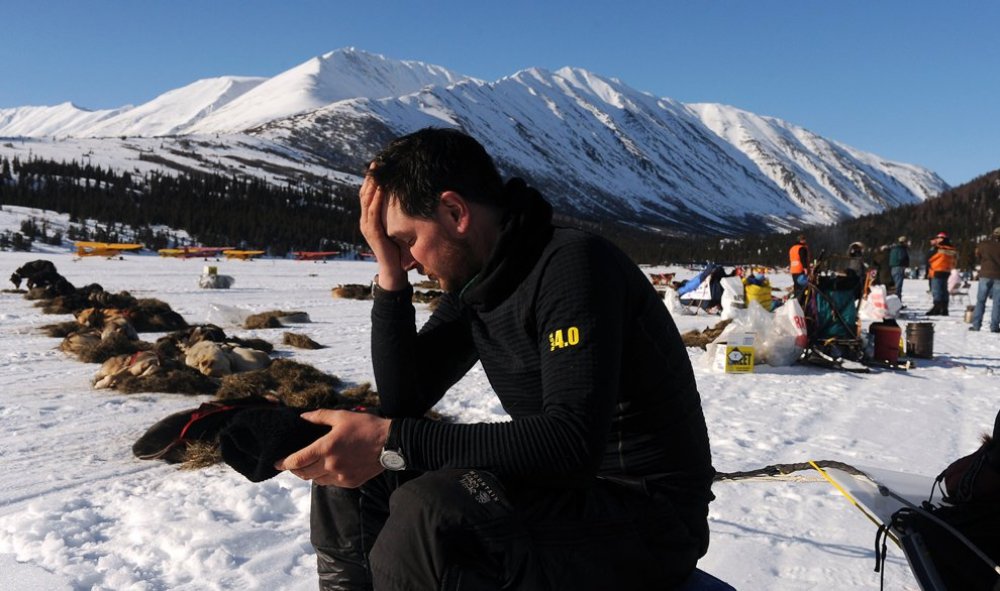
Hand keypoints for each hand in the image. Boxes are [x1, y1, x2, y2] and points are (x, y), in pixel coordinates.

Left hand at [275, 410, 390, 487]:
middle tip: (292, 464)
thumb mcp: (342, 416)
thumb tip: (302, 417)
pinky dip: (325, 478)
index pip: (297, 460)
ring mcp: (341, 476)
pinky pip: (331, 483)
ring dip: (310, 474)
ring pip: (316, 480)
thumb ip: (320, 416)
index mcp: (326, 447)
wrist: (391, 443)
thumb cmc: (366, 427)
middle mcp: (331, 465)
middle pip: (304, 473)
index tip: (277, 463)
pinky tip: (328, 469)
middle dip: (296, 469)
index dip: (284, 463)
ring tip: (310, 466)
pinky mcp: (350, 483)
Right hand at [359, 168, 407, 289]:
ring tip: (378, 171)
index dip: (372, 179)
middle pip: (365, 193)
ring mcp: (367, 226)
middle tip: (377, 162)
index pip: (368, 194)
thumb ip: (396, 214)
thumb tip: (408, 198)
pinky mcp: (372, 232)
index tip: (379, 165)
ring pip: (367, 200)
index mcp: (369, 217)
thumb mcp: (396, 227)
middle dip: (371, 178)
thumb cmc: (398, 248)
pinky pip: (373, 213)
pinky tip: (382, 189)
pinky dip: (377, 199)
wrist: (394, 269)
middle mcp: (365, 220)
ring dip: (373, 185)